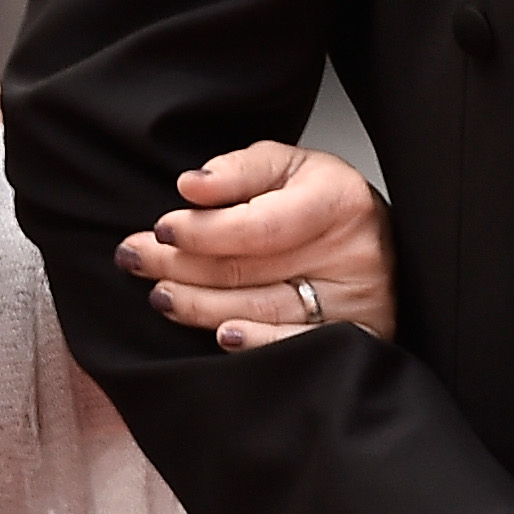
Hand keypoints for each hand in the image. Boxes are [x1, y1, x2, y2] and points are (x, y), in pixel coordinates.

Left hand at [119, 140, 396, 347]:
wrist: (379, 242)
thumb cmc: (325, 201)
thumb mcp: (288, 166)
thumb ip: (238, 169)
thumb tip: (190, 186)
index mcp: (339, 200)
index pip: (257, 226)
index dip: (202, 233)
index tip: (160, 229)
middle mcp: (354, 253)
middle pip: (250, 270)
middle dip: (180, 266)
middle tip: (135, 259)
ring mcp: (358, 302)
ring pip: (263, 310)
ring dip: (200, 306)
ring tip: (161, 295)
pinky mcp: (360, 338)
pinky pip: (297, 348)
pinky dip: (255, 344)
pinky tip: (222, 335)